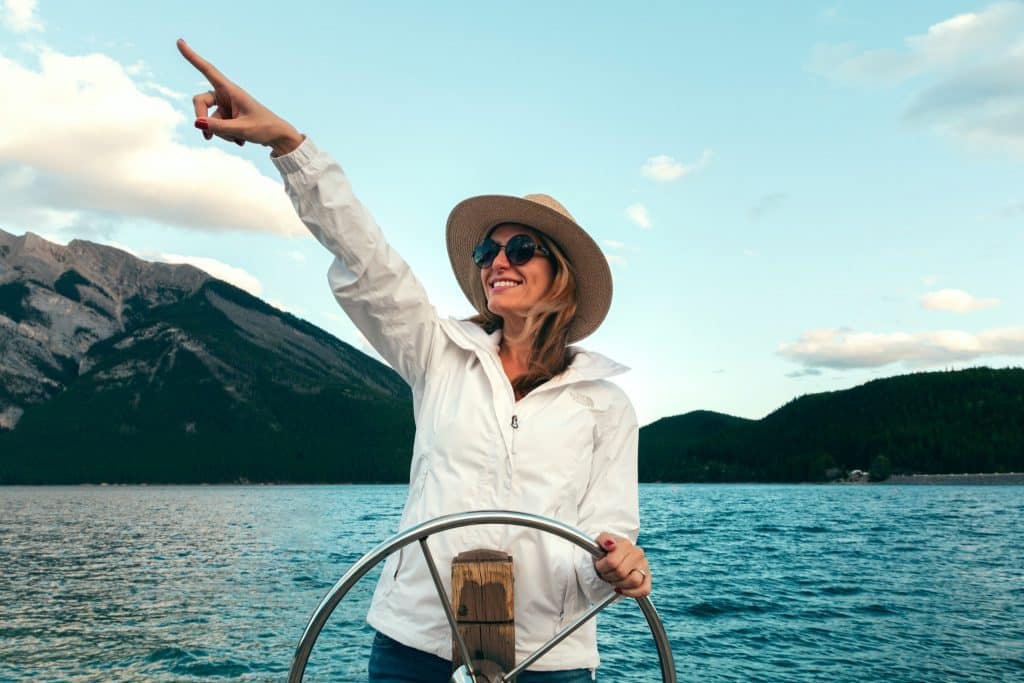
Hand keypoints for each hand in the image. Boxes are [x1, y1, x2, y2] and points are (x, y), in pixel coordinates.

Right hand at [176, 39, 303, 155]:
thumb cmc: (264, 129)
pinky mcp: (228, 117)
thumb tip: (196, 123)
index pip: (208, 70)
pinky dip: (226, 135)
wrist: (278, 138)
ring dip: (220, 133)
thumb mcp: (241, 129)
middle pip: (200, 101)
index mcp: (231, 90)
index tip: (179, 42)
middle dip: (202, 118)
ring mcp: (226, 107)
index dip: (193, 57)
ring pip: (209, 119)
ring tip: (238, 140)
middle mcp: (226, 96)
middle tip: (207, 137)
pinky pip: (217, 127)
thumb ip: (218, 127)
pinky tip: (240, 141)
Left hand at [593, 532, 650, 597]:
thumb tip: (611, 544)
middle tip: (606, 572)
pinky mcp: (647, 580)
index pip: (612, 562)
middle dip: (609, 575)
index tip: (599, 564)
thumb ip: (603, 540)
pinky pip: (644, 590)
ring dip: (620, 584)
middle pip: (621, 572)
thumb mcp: (599, 543)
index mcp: (626, 544)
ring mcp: (644, 566)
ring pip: (634, 581)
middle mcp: (638, 553)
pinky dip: (631, 592)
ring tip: (614, 579)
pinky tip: (621, 588)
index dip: (602, 567)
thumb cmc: (604, 553)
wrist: (610, 560)